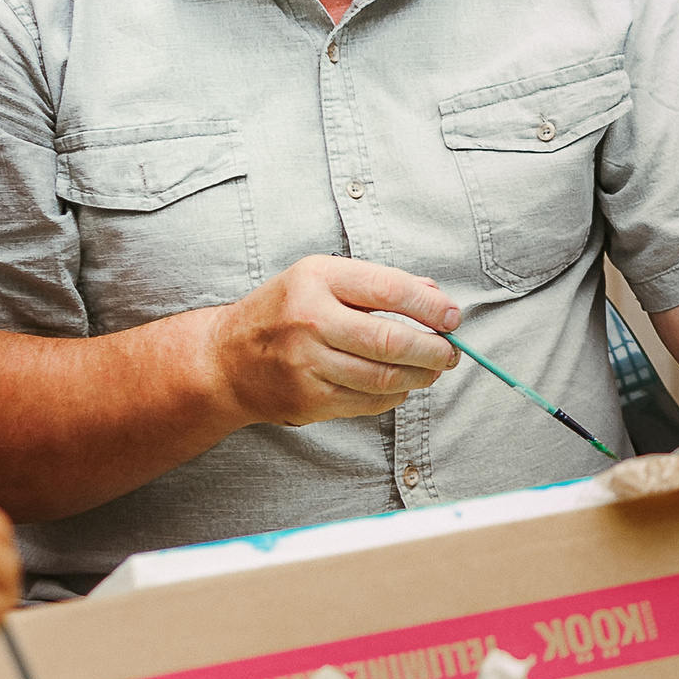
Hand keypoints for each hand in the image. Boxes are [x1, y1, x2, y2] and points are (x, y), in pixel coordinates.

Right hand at [205, 254, 461, 426]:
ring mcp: (307, 364)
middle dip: (434, 350)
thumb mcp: (322, 277)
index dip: (431, 307)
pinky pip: (368, 402)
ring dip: (422, 376)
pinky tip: (402, 385)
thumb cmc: (285, 310)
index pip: (390, 290)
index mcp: (317, 279)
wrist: (225, 359)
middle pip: (391, 341)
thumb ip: (378, 283)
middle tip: (452, 353)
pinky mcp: (308, 399)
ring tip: (434, 370)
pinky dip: (395, 395)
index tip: (453, 317)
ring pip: (384, 377)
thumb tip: (438, 299)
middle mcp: (310, 320)